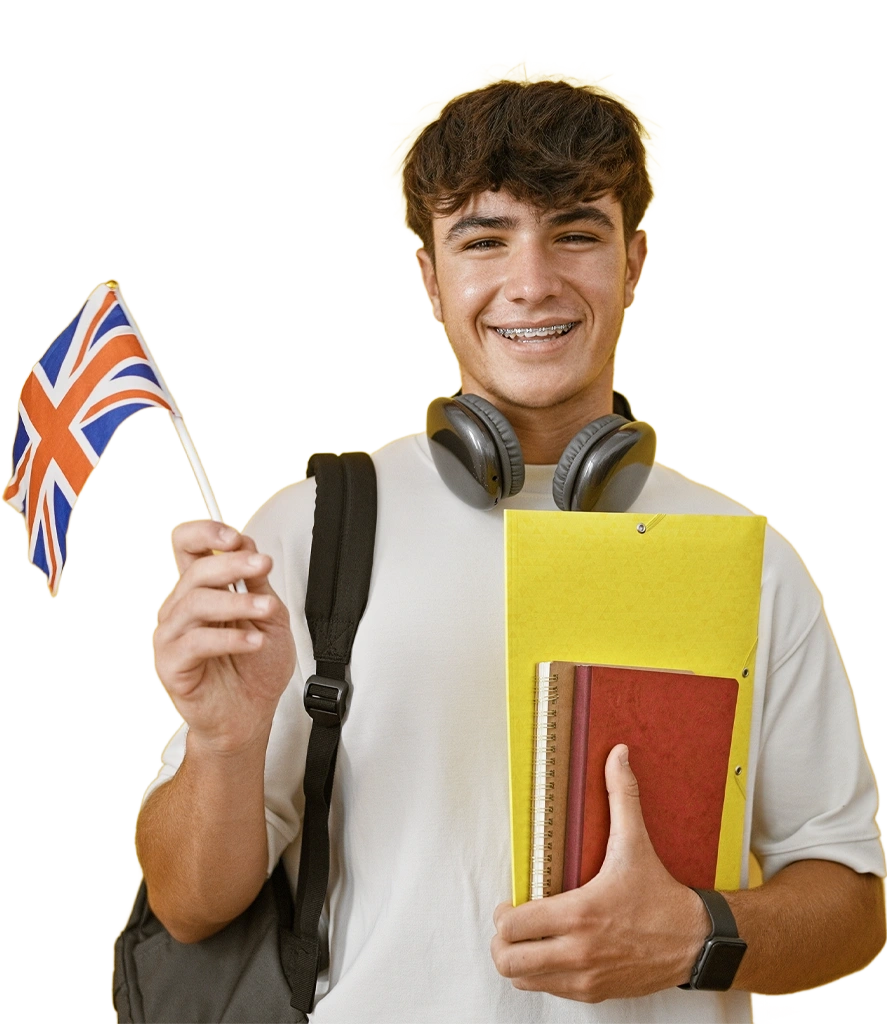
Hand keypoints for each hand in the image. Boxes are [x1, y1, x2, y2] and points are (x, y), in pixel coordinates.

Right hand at [152, 520, 295, 752]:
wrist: (253, 713)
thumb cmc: (257, 668)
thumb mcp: (269, 616)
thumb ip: (257, 583)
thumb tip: (249, 546)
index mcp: (202, 589)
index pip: (188, 546)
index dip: (206, 533)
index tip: (236, 537)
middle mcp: (183, 608)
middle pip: (196, 571)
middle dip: (233, 564)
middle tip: (263, 566)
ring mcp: (174, 635)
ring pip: (196, 603)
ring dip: (237, 602)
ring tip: (265, 610)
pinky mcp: (173, 664)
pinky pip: (196, 642)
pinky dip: (229, 638)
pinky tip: (253, 641)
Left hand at [491, 744, 708, 1002]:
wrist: (696, 941)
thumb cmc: (660, 894)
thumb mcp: (636, 842)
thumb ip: (622, 795)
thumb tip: (617, 754)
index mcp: (580, 913)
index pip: (513, 925)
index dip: (503, 914)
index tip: (511, 902)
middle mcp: (578, 952)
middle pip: (509, 961)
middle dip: (502, 941)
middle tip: (512, 923)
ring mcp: (585, 977)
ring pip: (524, 980)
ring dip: (519, 960)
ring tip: (528, 939)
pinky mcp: (594, 993)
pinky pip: (549, 991)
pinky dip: (541, 976)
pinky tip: (552, 953)